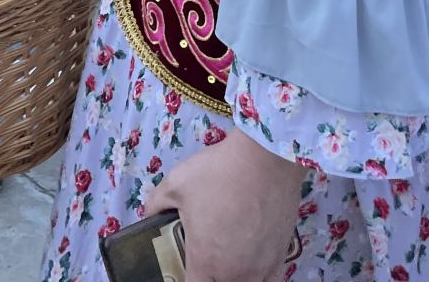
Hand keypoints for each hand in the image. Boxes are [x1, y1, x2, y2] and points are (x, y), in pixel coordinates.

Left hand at [141, 130, 301, 281]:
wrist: (264, 159)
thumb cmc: (218, 172)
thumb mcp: (176, 183)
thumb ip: (156, 204)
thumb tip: (148, 214)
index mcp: (205, 260)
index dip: (183, 280)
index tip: (183, 269)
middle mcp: (235, 272)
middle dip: (208, 277)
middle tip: (202, 261)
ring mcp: (261, 268)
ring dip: (233, 278)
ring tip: (224, 261)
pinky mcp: (281, 257)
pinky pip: (269, 281)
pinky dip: (258, 277)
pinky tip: (251, 265)